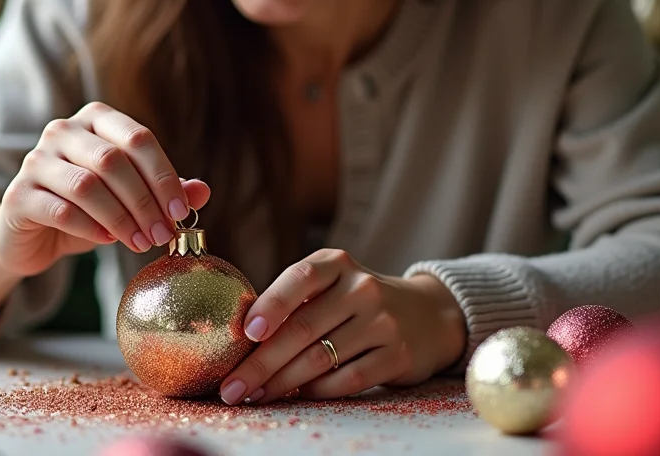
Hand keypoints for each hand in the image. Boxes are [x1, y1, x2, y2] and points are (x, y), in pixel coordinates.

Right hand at [0, 101, 210, 276]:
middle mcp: (62, 131)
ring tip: (141, 242)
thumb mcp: (129, 199)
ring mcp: (35, 160)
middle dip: (144, 202)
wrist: (30, 235)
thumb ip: (162, 191)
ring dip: (121, 219)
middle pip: (113, 161)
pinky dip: (91, 228)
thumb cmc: (87, 210)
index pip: (137, 138)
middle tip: (163, 234)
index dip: (163, 175)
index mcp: (95, 119)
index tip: (180, 211)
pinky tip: (107, 240)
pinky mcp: (18, 195)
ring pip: (87, 185)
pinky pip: (61, 210)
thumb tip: (202, 192)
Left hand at [218, 249, 465, 404]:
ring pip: (320, 358)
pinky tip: (296, 396)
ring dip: (281, 382)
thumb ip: (295, 302)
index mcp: (338, 264)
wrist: (428, 316)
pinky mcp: (397, 356)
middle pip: (303, 328)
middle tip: (232, 386)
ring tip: (255, 395)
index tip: (246, 333)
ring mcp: (383, 322)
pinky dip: (316, 391)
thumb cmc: (359, 302)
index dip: (271, 304)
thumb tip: (240, 341)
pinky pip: (347, 379)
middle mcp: (362, 288)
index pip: (300, 277)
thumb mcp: (333, 284)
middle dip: (261, 362)